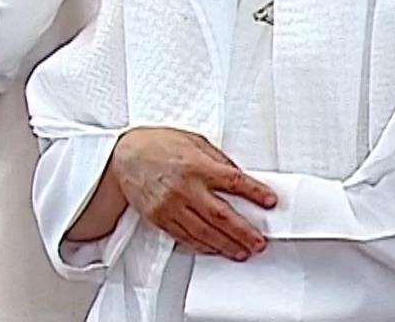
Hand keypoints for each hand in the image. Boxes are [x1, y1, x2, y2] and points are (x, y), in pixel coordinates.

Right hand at [108, 127, 276, 261]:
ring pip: (204, 232)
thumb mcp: (195, 142)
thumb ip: (218, 160)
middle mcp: (185, 188)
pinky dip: (202, 246)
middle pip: (221, 216)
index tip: (270, 201)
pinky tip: (215, 249)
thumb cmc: (159, 145)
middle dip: (244, 232)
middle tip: (259, 242)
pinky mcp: (160, 219)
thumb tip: (239, 175)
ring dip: (226, 245)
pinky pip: (185, 237)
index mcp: (198, 166)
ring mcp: (171, 207)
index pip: (234, 182)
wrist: (124, 156)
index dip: (255, 192)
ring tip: (242, 251)